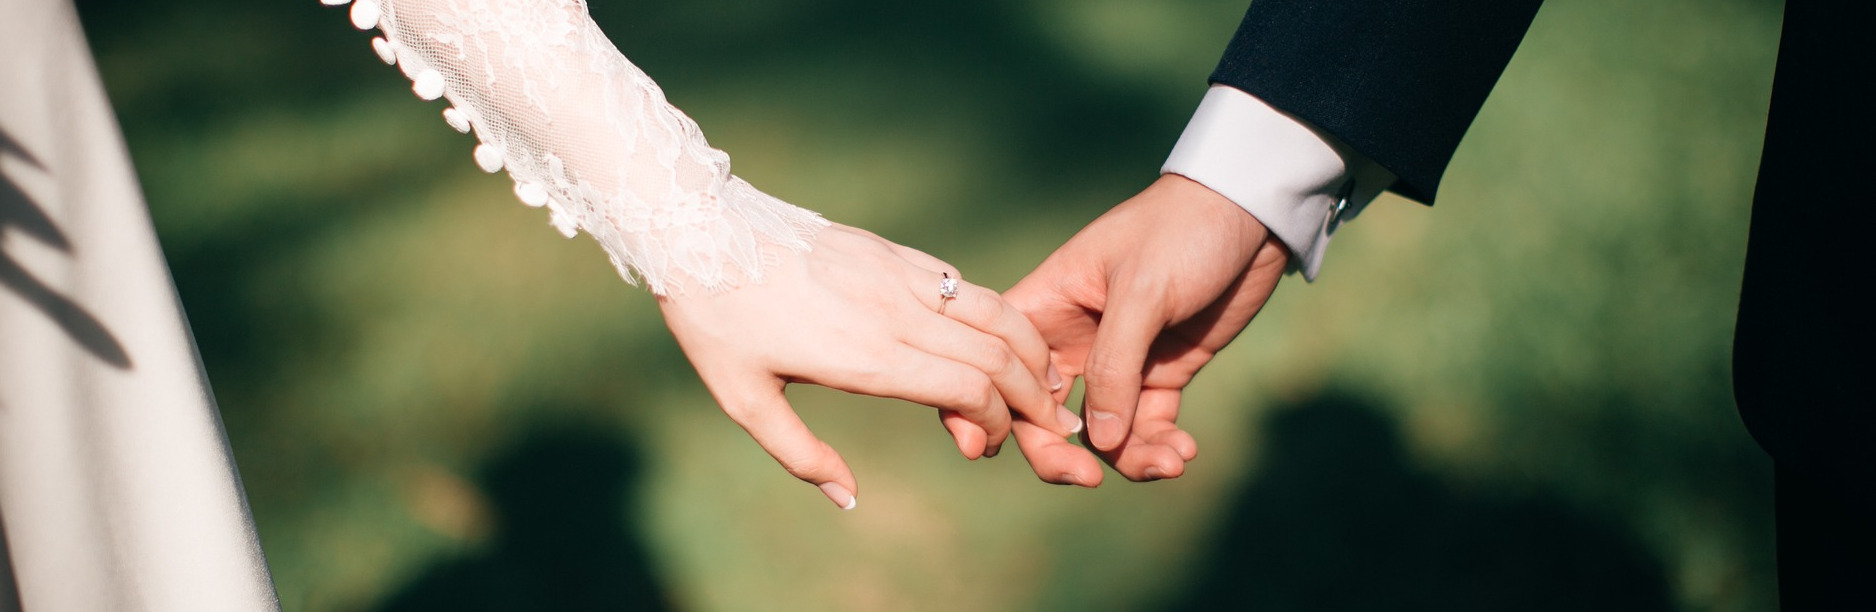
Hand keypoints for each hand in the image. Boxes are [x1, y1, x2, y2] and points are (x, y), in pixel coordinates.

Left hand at [658, 223, 1082, 508]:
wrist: (699, 229)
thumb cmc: (717, 321)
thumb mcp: (744, 400)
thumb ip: (801, 455)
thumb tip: (848, 499)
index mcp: (867, 356)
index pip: (968, 388)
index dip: (996, 422)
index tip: (985, 445)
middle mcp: (895, 312)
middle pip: (998, 353)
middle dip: (1035, 395)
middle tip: (1051, 424)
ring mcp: (898, 275)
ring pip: (994, 310)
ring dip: (1031, 348)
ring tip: (1047, 379)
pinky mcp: (892, 251)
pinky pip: (961, 283)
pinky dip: (997, 313)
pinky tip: (1001, 335)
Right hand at [1004, 174, 1288, 484]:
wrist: (1251, 213)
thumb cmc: (1181, 231)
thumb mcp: (1142, 291)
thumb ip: (1115, 366)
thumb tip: (1098, 443)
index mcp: (1045, 306)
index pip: (999, 366)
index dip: (988, 408)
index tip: (997, 448)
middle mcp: (1071, 339)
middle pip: (1042, 414)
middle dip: (1060, 454)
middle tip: (1089, 480)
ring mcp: (1117, 360)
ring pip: (1100, 432)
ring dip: (1127, 457)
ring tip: (1169, 462)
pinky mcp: (1161, 372)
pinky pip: (1147, 426)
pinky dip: (1160, 446)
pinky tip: (1184, 452)